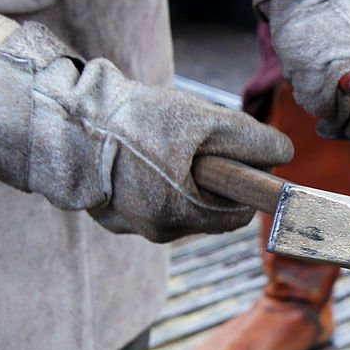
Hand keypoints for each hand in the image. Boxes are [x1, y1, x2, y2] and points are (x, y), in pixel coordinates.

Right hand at [0, 22, 292, 241]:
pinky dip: (159, 184)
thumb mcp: (207, 120)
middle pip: (212, 212)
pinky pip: (153, 205)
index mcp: (183, 212)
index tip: (240, 158)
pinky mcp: (114, 218)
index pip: (239, 212)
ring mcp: (134, 227)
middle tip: (198, 145)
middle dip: (215, 181)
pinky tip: (145, 156)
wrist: (65, 120)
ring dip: (186, 181)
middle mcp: (159, 230)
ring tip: (166, 145)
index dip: (246, 182)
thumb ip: (253, 140)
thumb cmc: (137, 119)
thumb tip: (284, 155)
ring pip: (183, 208)